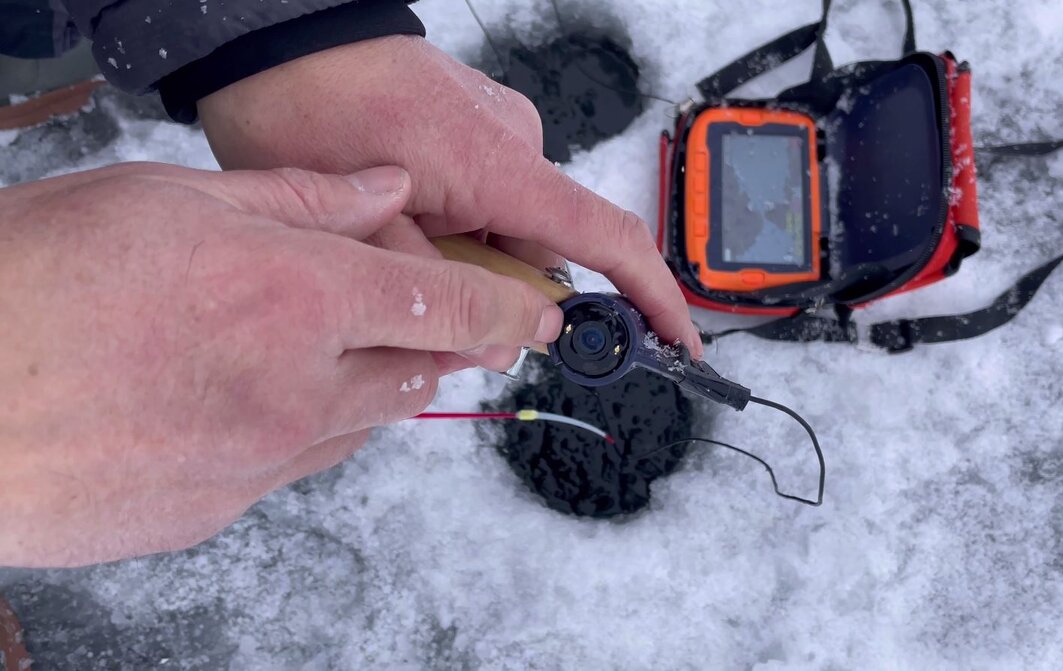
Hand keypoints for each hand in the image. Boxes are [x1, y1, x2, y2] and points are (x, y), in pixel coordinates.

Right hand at [0, 162, 560, 566]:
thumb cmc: (30, 284)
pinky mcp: (214, 511)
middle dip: (438, 347)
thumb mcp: (169, 200)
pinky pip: (291, 468)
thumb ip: (300, 200)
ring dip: (366, 386)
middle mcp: (291, 391)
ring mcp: (254, 463)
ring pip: (358, 426)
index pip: (444, 311)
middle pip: (413, 374)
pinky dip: (296, 431)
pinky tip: (247, 398)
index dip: (504, 313)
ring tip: (324, 350)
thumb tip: (386, 192)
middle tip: (432, 324)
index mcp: (291, 300)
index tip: (533, 318)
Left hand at [197, 35, 702, 362]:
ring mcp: (497, 129)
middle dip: (501, 294)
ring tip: (395, 240)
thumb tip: (496, 343)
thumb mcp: (364, 230)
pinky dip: (457, 222)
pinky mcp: (475, 122)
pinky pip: (486, 192)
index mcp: (500, 168)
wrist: (283, 35)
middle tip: (435, 308)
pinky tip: (404, 215)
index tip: (678, 340)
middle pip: (544, 250)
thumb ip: (433, 293)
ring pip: (507, 227)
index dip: (651, 295)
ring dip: (467, 256)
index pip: (605, 238)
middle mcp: (516, 143)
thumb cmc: (311, 111)